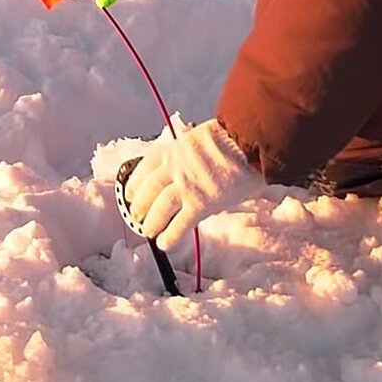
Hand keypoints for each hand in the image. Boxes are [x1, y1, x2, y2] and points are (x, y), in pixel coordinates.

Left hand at [124, 116, 265, 252]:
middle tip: (136, 216)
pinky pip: (180, 224)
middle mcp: (176, 167)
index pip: (146, 167)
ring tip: (149, 232)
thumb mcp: (203, 139)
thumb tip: (195, 168)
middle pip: (149, 190)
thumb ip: (192, 154)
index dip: (135, 183)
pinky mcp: (201, 203)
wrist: (250, 140)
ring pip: (160, 208)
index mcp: (175, 148)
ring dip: (152, 222)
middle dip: (140, 205)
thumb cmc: (235, 137)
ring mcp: (187, 186)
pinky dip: (170, 236)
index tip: (131, 192)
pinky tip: (165, 244)